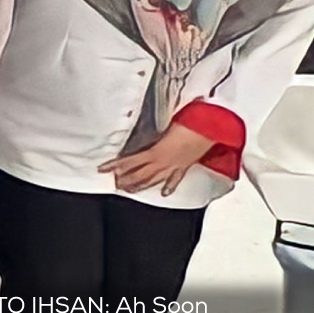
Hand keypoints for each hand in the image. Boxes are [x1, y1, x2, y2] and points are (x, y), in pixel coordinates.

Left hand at [98, 122, 214, 196]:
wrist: (211, 130)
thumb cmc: (189, 123)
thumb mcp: (164, 123)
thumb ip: (151, 126)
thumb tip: (139, 119)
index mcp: (156, 152)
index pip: (130, 162)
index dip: (115, 166)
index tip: (102, 169)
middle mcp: (163, 162)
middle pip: (140, 175)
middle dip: (127, 180)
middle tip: (116, 185)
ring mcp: (174, 166)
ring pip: (154, 179)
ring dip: (141, 185)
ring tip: (130, 190)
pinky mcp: (185, 166)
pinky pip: (174, 179)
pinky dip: (169, 186)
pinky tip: (164, 193)